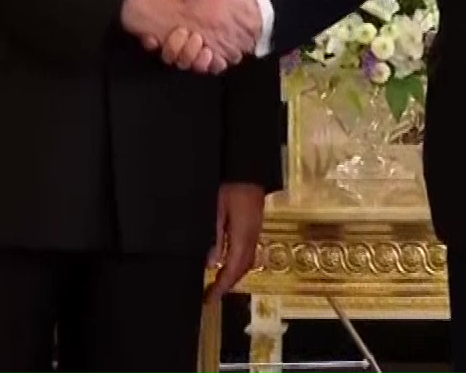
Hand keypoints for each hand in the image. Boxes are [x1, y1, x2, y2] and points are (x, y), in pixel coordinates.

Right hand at [120, 0, 257, 71]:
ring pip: (188, 64)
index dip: (151, 42)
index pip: (157, 39)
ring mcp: (202, 51)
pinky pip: (212, 67)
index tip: (153, 38)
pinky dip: (211, 64)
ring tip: (200, 44)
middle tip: (184, 33)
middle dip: (174, 48)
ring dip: (191, 57)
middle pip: (172, 56)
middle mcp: (187, 41)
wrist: (247, 2)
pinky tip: (212, 54)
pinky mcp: (219, 56)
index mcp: (178, 25)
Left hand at [206, 181, 265, 302]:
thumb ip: (215, 236)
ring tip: (218, 283)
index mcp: (243, 234)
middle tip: (212, 295)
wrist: (248, 168)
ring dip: (234, 274)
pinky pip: (248, 250)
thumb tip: (211, 261)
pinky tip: (227, 262)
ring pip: (247, 260)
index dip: (222, 286)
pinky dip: (237, 262)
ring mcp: (255, 229)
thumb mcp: (216, 209)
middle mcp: (252, 235)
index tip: (210, 299)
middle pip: (243, 268)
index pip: (233, 268)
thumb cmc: (230, 185)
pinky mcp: (254, 224)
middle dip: (228, 284)